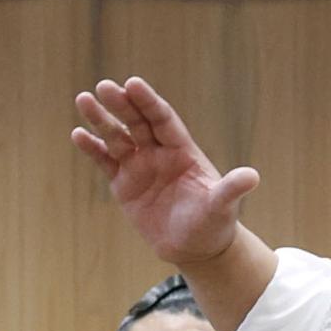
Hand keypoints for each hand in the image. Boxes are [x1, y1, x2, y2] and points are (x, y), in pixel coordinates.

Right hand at [74, 78, 261, 271]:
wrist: (196, 246)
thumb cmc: (214, 222)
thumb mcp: (223, 205)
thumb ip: (231, 188)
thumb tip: (252, 177)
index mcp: (182, 150)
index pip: (162, 119)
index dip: (148, 102)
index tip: (133, 84)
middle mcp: (159, 152)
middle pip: (137, 122)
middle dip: (121, 104)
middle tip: (104, 87)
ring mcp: (140, 166)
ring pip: (117, 137)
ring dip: (100, 120)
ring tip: (83, 99)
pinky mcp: (124, 184)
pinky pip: (105, 162)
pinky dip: (92, 149)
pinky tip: (77, 134)